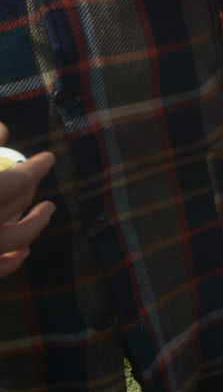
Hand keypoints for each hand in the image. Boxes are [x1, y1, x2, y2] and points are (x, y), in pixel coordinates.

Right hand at [0, 124, 55, 278]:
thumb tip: (4, 130)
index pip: (18, 181)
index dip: (35, 168)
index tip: (48, 158)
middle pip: (16, 204)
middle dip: (31, 187)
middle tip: (38, 174)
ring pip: (14, 239)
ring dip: (33, 225)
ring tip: (47, 209)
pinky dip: (11, 261)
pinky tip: (23, 254)